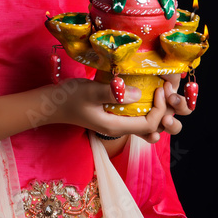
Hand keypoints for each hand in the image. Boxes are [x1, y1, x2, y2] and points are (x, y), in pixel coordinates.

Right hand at [51, 74, 187, 141]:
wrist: (53, 104)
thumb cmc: (69, 97)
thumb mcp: (90, 91)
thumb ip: (113, 93)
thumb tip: (138, 93)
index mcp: (115, 126)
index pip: (149, 124)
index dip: (159, 108)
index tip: (158, 88)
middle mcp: (119, 128)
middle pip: (152, 128)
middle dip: (163, 112)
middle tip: (164, 90)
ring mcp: (117, 124)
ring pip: (146, 125)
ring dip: (157, 112)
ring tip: (159, 93)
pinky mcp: (114, 117)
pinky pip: (137, 118)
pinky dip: (147, 109)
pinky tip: (146, 94)